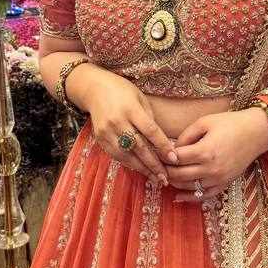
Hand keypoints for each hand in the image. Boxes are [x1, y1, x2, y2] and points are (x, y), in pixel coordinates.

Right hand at [77, 65, 177, 184]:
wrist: (94, 89)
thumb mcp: (140, 98)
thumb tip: (161, 142)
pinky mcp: (100, 138)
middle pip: (139, 147)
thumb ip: (149, 119)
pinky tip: (140, 169)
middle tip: (166, 178)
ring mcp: (106, 131)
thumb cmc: (122, 91)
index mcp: (131, 109)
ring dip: (142, 169)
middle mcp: (118, 121)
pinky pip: (116, 155)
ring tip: (155, 178)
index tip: (173, 159)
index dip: (162, 146)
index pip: (150, 131)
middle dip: (153, 164)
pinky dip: (129, 164)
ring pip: (126, 155)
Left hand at [166, 107, 267, 202]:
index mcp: (204, 151)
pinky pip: (204, 196)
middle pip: (179, 175)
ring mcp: (218, 178)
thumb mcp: (205, 122)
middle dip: (165, 170)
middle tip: (157, 164)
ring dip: (174, 183)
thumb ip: (186, 136)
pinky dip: (190, 197)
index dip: (163, 156)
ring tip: (165, 175)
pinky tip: (178, 196)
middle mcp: (211, 168)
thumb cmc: (231, 123)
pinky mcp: (225, 183)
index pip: (176, 159)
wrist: (257, 132)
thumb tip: (172, 149)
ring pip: (188, 187)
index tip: (156, 152)